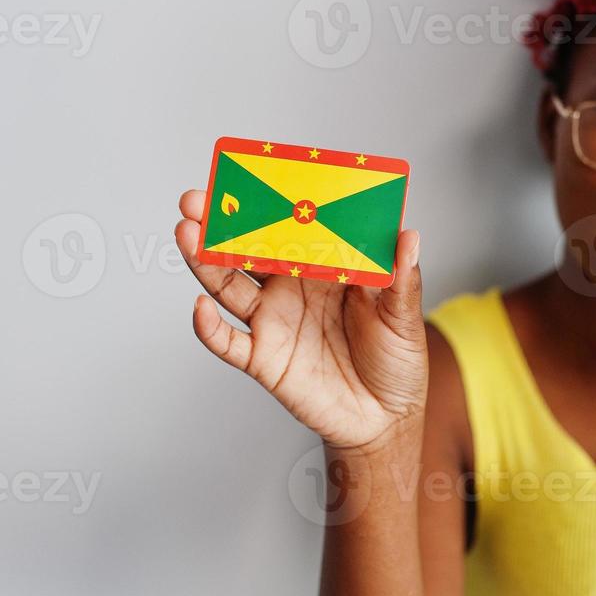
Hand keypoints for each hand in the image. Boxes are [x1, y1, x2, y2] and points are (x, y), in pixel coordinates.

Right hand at [175, 188, 426, 453]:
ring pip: (228, 285)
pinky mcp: (263, 359)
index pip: (290, 226)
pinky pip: (228, 342)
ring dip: (204, 260)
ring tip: (187, 233)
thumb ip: (402, 280)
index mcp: (323, 267)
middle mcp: (290, 288)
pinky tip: (199, 307)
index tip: (250, 175)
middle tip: (198, 199)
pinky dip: (208, 327)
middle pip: (246, 248)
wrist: (386, 420)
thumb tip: (408, 236)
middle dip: (219, 223)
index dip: (268, 202)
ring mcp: (273, 321)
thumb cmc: (396, 361)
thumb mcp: (405, 317)